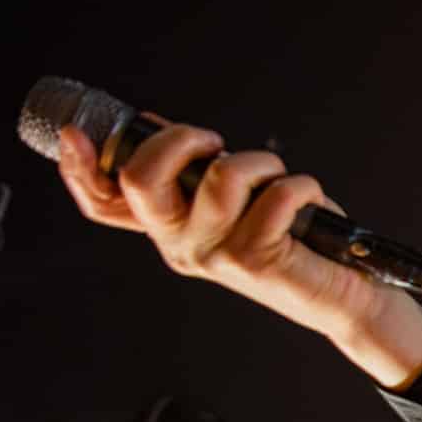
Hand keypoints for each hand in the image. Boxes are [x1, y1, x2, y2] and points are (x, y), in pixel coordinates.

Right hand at [54, 121, 421, 388]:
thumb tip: (154, 126)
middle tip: (217, 145)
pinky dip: (301, 186)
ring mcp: (213, 256)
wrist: (347, 295)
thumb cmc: (298, 239)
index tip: (74, 132)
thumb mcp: (238, 200)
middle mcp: (180, 245)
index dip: (78, 168)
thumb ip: (197, 173)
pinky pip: (274, 196)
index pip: (103, 204)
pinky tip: (310, 202)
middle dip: (180, 139)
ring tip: (281, 180)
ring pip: (220, 177)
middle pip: (141, 179)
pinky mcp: (254, 261)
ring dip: (261, 163)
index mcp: (168, 228)